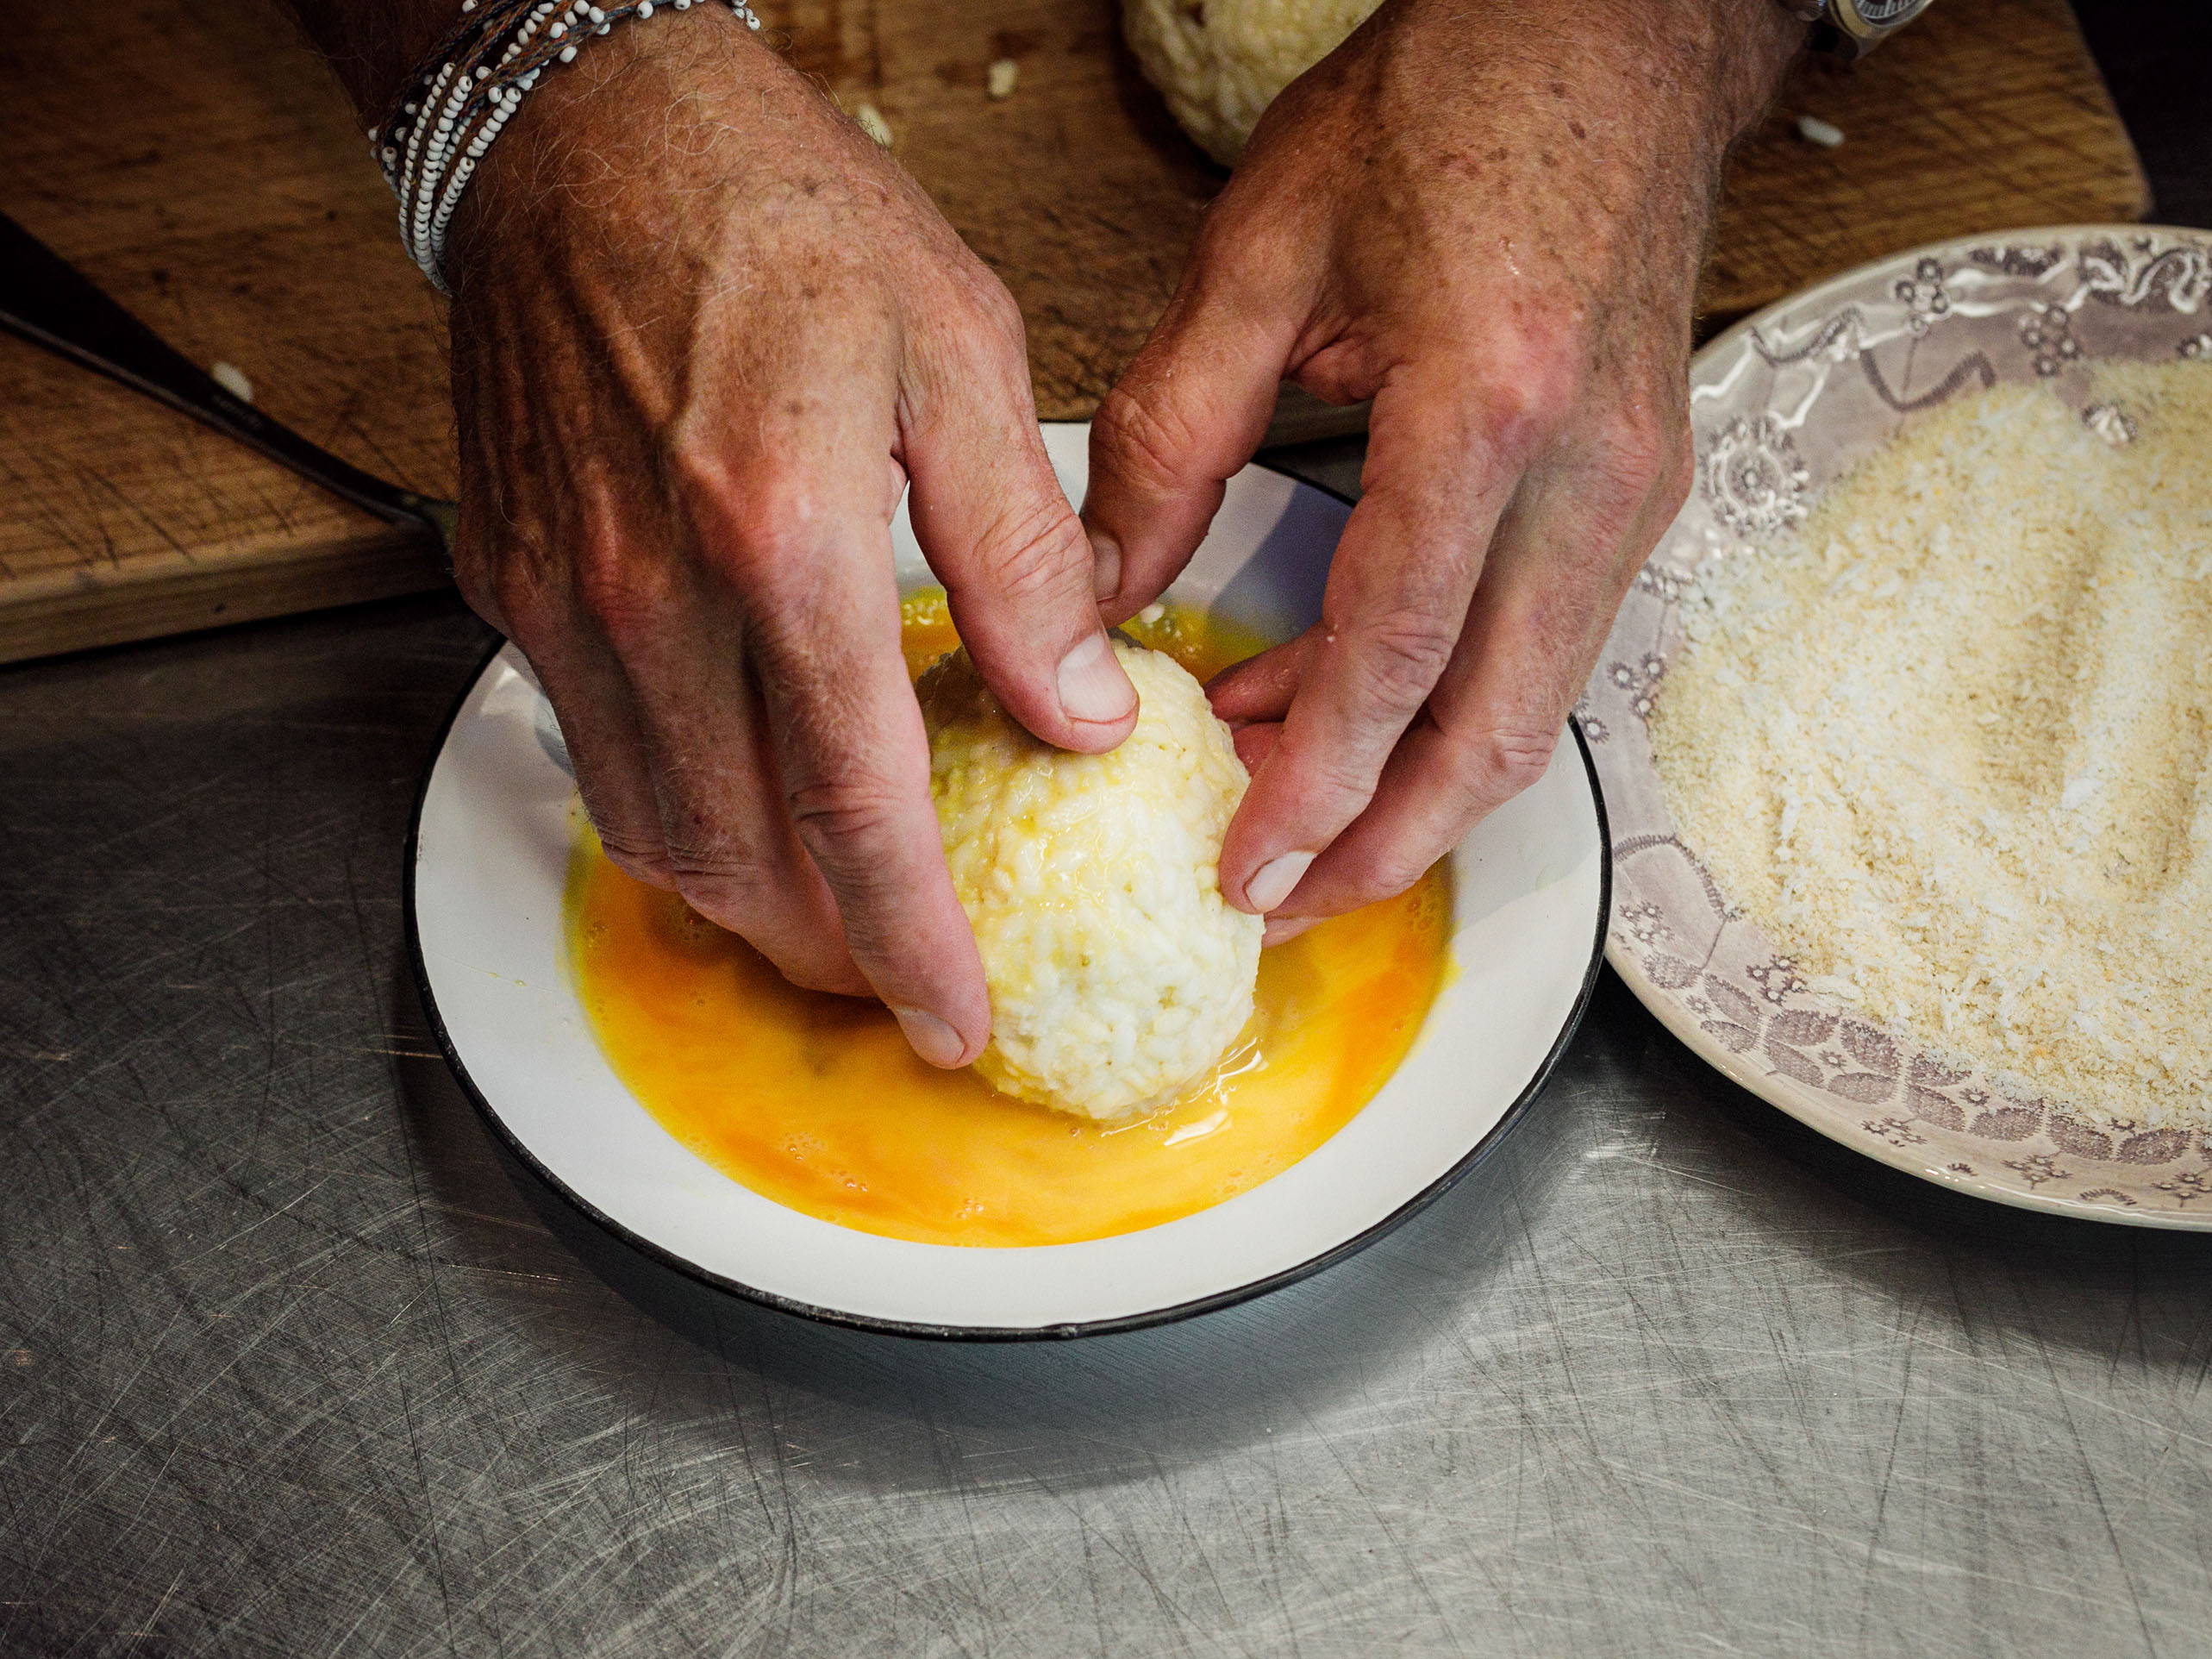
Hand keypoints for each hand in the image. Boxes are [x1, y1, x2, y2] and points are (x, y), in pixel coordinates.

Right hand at [443, 19, 1135, 1061]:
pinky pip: (594, 754)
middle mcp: (651, 591)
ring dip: (745, 903)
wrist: (586, 133)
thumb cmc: (780, 216)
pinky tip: (741, 802)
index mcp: (781, 536)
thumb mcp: (961, 351)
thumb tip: (1080, 707)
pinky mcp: (513, 582)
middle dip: (828, 951)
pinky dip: (673, 816)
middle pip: (737, 854)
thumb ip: (1022, 554)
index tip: (957, 1021)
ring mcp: (564, 596)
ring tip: (832, 918)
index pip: (854, 805)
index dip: (914, 940)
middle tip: (903, 978)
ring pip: (650, 829)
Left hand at [1082, 0, 1799, 940]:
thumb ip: (1172, 434)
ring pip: (1535, 708)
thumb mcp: (1263, 251)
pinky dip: (1449, 702)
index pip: (1396, 655)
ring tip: (1290, 811)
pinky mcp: (1642, 487)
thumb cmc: (1451, 103)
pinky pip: (1545, 644)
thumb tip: (1101, 584)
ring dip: (1416, 786)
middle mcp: (1588, 470)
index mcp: (1486, 404)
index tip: (1243, 863)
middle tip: (1281, 898)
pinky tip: (1343, 695)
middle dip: (1386, 845)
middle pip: (1496, 731)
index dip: (1314, 783)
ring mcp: (1634, 487)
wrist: (1609, 31)